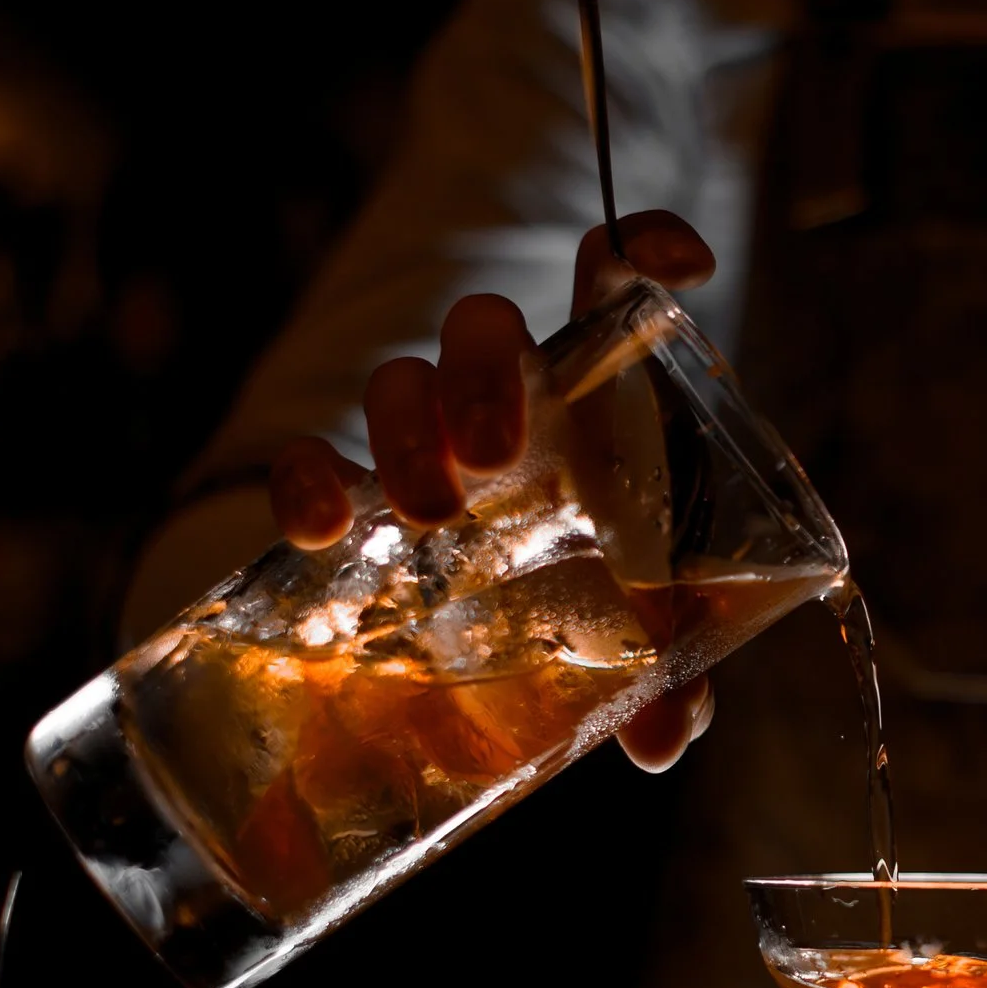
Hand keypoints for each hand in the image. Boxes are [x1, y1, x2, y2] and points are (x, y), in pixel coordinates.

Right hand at [266, 209, 719, 771]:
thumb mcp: (642, 635)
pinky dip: (306, 480)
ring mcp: (425, 441)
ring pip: (399, 382)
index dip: (640, 249)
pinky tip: (321, 529)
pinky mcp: (352, 495)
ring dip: (407, 433)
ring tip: (428, 514)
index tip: (680, 268)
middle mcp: (509, 400)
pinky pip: (309, 457)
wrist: (485, 660)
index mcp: (596, 399)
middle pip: (483, 328)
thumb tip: (664, 738)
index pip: (610, 286)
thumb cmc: (592, 606)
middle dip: (481, 375)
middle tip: (493, 458)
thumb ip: (670, 671)